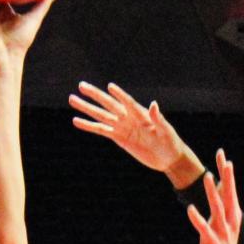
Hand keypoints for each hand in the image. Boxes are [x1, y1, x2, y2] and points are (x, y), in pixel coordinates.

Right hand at [69, 82, 198, 180]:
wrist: (168, 158)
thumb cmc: (170, 142)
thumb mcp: (166, 131)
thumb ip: (159, 118)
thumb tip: (154, 104)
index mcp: (141, 114)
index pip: (128, 102)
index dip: (120, 95)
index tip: (110, 86)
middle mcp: (129, 118)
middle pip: (109, 104)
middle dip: (95, 95)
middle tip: (81, 85)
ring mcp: (122, 127)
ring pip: (101, 116)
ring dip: (87, 108)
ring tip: (72, 99)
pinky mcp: (118, 138)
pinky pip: (101, 130)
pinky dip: (89, 126)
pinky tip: (77, 121)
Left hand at [188, 149, 242, 243]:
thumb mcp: (223, 224)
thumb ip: (221, 207)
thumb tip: (216, 189)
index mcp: (232, 215)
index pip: (230, 189)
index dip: (226, 171)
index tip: (223, 154)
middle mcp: (229, 220)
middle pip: (228, 194)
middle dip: (226, 176)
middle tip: (225, 158)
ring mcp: (221, 231)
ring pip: (217, 207)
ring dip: (211, 192)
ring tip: (207, 176)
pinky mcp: (211, 242)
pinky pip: (203, 228)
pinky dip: (197, 218)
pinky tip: (190, 209)